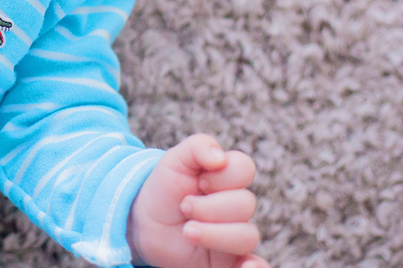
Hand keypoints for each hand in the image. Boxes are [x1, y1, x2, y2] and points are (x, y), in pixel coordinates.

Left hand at [127, 134, 267, 267]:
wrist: (145, 225)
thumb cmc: (164, 190)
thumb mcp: (174, 160)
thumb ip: (198, 146)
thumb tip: (220, 158)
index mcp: (227, 178)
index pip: (244, 168)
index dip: (221, 174)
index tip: (198, 181)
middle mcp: (237, 207)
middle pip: (245, 203)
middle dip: (208, 206)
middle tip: (184, 207)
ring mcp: (235, 234)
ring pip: (247, 235)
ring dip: (215, 233)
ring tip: (187, 232)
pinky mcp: (231, 261)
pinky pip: (258, 266)